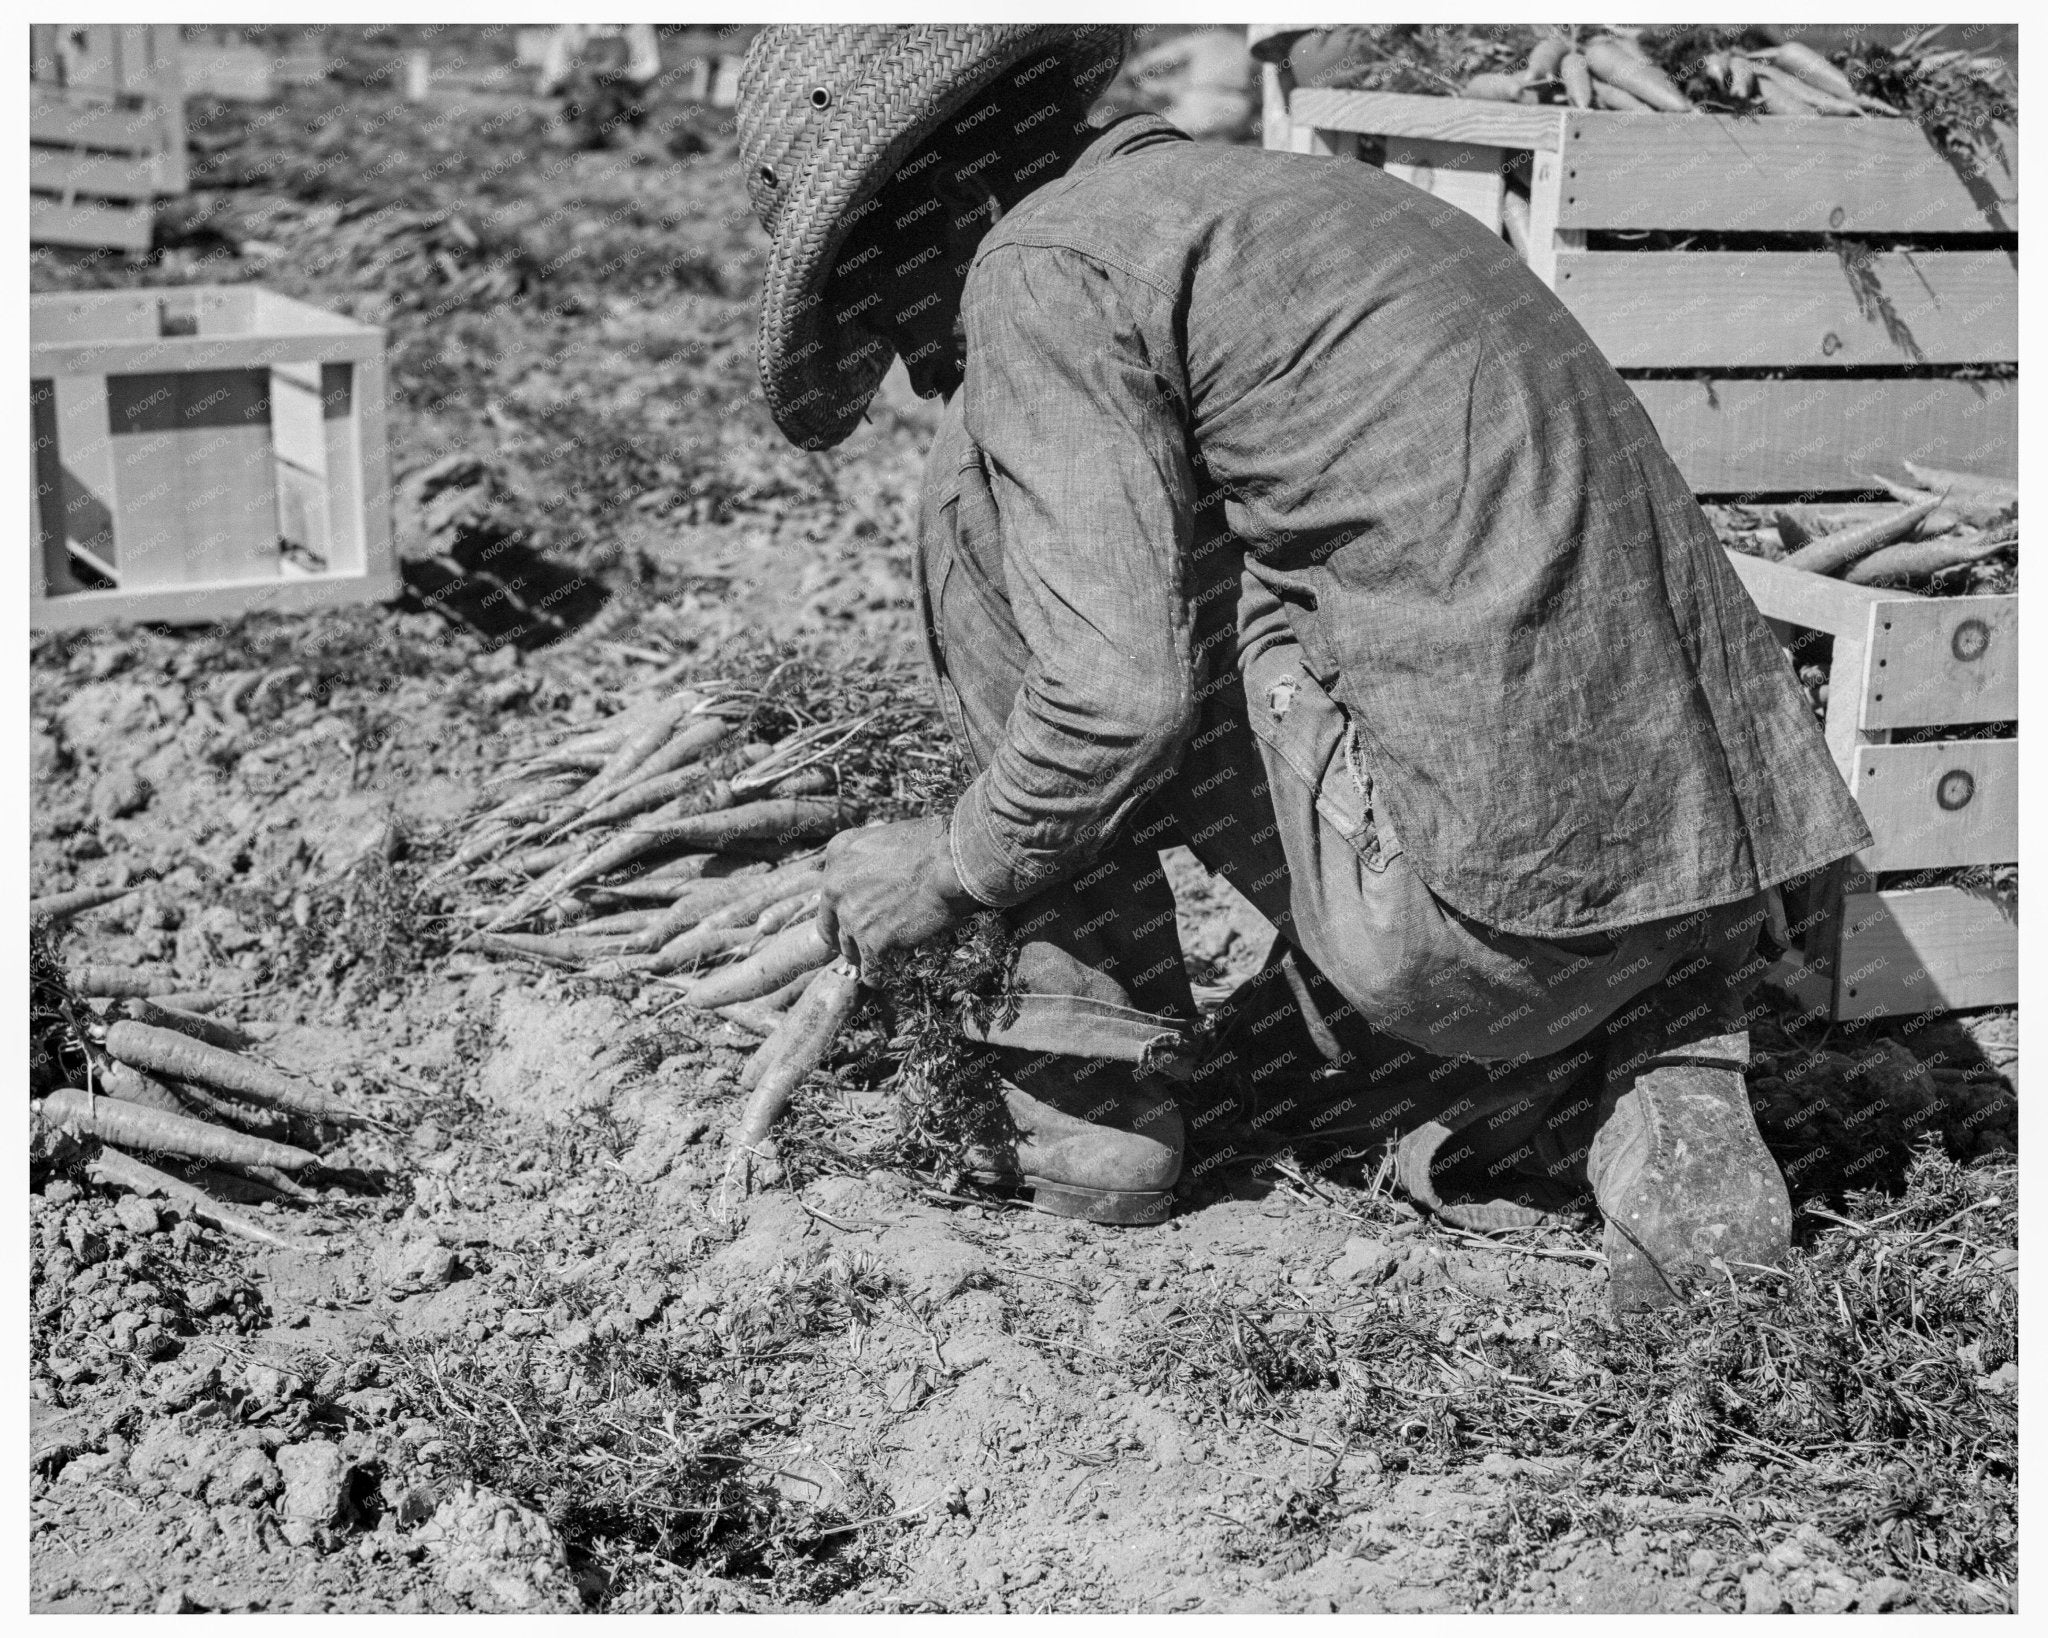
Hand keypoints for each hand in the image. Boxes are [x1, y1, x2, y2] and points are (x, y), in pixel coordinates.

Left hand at [816, 816, 972, 975]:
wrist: (953, 862)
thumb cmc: (934, 843)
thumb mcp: (887, 835)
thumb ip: (869, 855)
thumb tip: (875, 873)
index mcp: (838, 854)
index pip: (828, 893)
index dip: (843, 910)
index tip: (858, 918)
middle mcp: (835, 886)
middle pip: (832, 927)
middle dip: (848, 938)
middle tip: (867, 945)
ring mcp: (852, 917)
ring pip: (849, 951)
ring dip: (865, 958)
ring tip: (883, 960)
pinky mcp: (872, 943)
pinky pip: (871, 972)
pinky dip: (880, 977)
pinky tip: (889, 976)